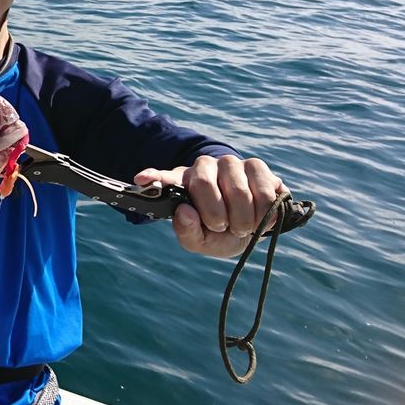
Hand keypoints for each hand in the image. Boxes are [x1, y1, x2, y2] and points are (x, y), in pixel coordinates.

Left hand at [135, 155, 285, 257]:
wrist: (252, 228)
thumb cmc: (219, 233)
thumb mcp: (200, 241)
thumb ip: (187, 231)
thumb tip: (184, 211)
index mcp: (182, 184)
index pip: (164, 177)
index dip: (154, 176)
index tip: (140, 179)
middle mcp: (203, 168)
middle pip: (204, 184)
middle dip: (217, 216)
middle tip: (224, 228)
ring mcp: (230, 163)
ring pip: (238, 190)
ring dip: (244, 219)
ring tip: (243, 226)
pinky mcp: (256, 166)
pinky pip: (263, 189)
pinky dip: (264, 212)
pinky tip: (261, 217)